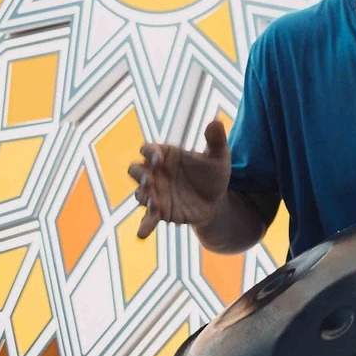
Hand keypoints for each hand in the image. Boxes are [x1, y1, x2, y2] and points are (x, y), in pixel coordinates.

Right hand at [127, 120, 231, 238]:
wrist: (217, 200)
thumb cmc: (213, 173)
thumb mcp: (218, 156)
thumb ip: (215, 140)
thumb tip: (216, 120)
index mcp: (165, 155)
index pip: (148, 150)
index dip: (149, 152)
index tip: (158, 158)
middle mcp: (155, 173)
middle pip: (136, 170)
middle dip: (139, 175)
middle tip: (149, 180)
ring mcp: (155, 193)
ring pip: (140, 194)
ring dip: (144, 197)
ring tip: (154, 202)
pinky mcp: (159, 212)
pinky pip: (147, 218)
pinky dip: (144, 225)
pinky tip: (141, 234)